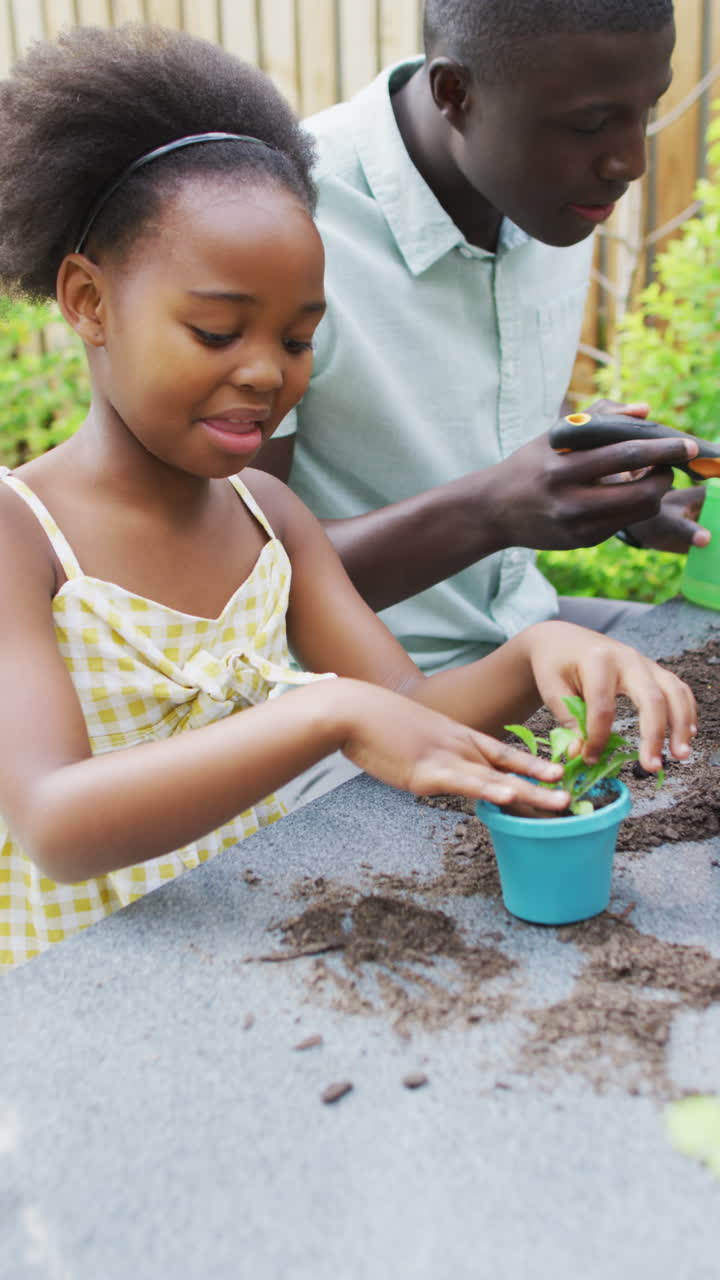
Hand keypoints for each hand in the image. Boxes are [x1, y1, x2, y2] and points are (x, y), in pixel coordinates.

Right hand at [335, 680, 569, 811]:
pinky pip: (463, 783)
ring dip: (530, 792)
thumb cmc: (374, 724)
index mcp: (456, 738)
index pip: (503, 753)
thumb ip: (430, 756)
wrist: (351, 710)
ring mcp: (444, 758)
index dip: (533, 765)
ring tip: (561, 803)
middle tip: (575, 793)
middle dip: (543, 782)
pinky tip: (508, 797)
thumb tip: (436, 774)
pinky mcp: (425, 771)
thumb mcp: (412, 738)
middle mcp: (458, 746)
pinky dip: (488, 790)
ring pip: (496, 778)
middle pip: (509, 767)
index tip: (560, 774)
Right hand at [491, 400, 697, 550]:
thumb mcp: (555, 435)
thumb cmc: (529, 464)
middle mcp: (570, 501)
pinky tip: (620, 495)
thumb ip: (599, 417)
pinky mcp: (582, 542)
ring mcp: (577, 526)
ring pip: (639, 513)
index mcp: (563, 468)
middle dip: (665, 477)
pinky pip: (623, 523)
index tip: (686, 445)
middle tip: (668, 465)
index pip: (626, 454)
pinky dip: (631, 507)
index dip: (663, 450)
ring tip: (649, 478)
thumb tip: (644, 411)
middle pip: (641, 493)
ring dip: (654, 493)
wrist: (493, 510)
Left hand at [523, 622, 696, 772]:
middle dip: (654, 735)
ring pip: (674, 692)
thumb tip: (581, 754)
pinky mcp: (654, 670)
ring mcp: (645, 662)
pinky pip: (679, 689)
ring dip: (680, 725)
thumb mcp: (552, 689)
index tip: (589, 758)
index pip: (603, 707)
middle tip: (652, 767)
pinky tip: (687, 735)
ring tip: (680, 755)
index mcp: (597, 661)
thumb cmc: (554, 665)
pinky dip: (687, 711)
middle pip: (651, 698)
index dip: (598, 738)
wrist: (562, 639)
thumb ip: (568, 721)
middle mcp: (627, 658)